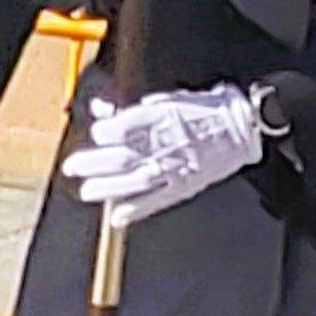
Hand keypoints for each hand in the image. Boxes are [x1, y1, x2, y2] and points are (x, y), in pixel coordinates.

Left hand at [60, 86, 263, 226]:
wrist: (243, 127)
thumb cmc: (206, 110)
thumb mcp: (169, 99)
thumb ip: (133, 108)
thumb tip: (103, 110)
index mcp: (166, 118)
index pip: (128, 127)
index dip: (106, 132)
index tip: (94, 134)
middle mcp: (170, 143)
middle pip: (125, 155)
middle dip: (95, 162)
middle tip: (73, 167)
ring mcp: (178, 167)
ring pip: (137, 180)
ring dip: (108, 188)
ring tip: (87, 191)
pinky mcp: (186, 185)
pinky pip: (159, 200)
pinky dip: (137, 209)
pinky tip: (118, 216)